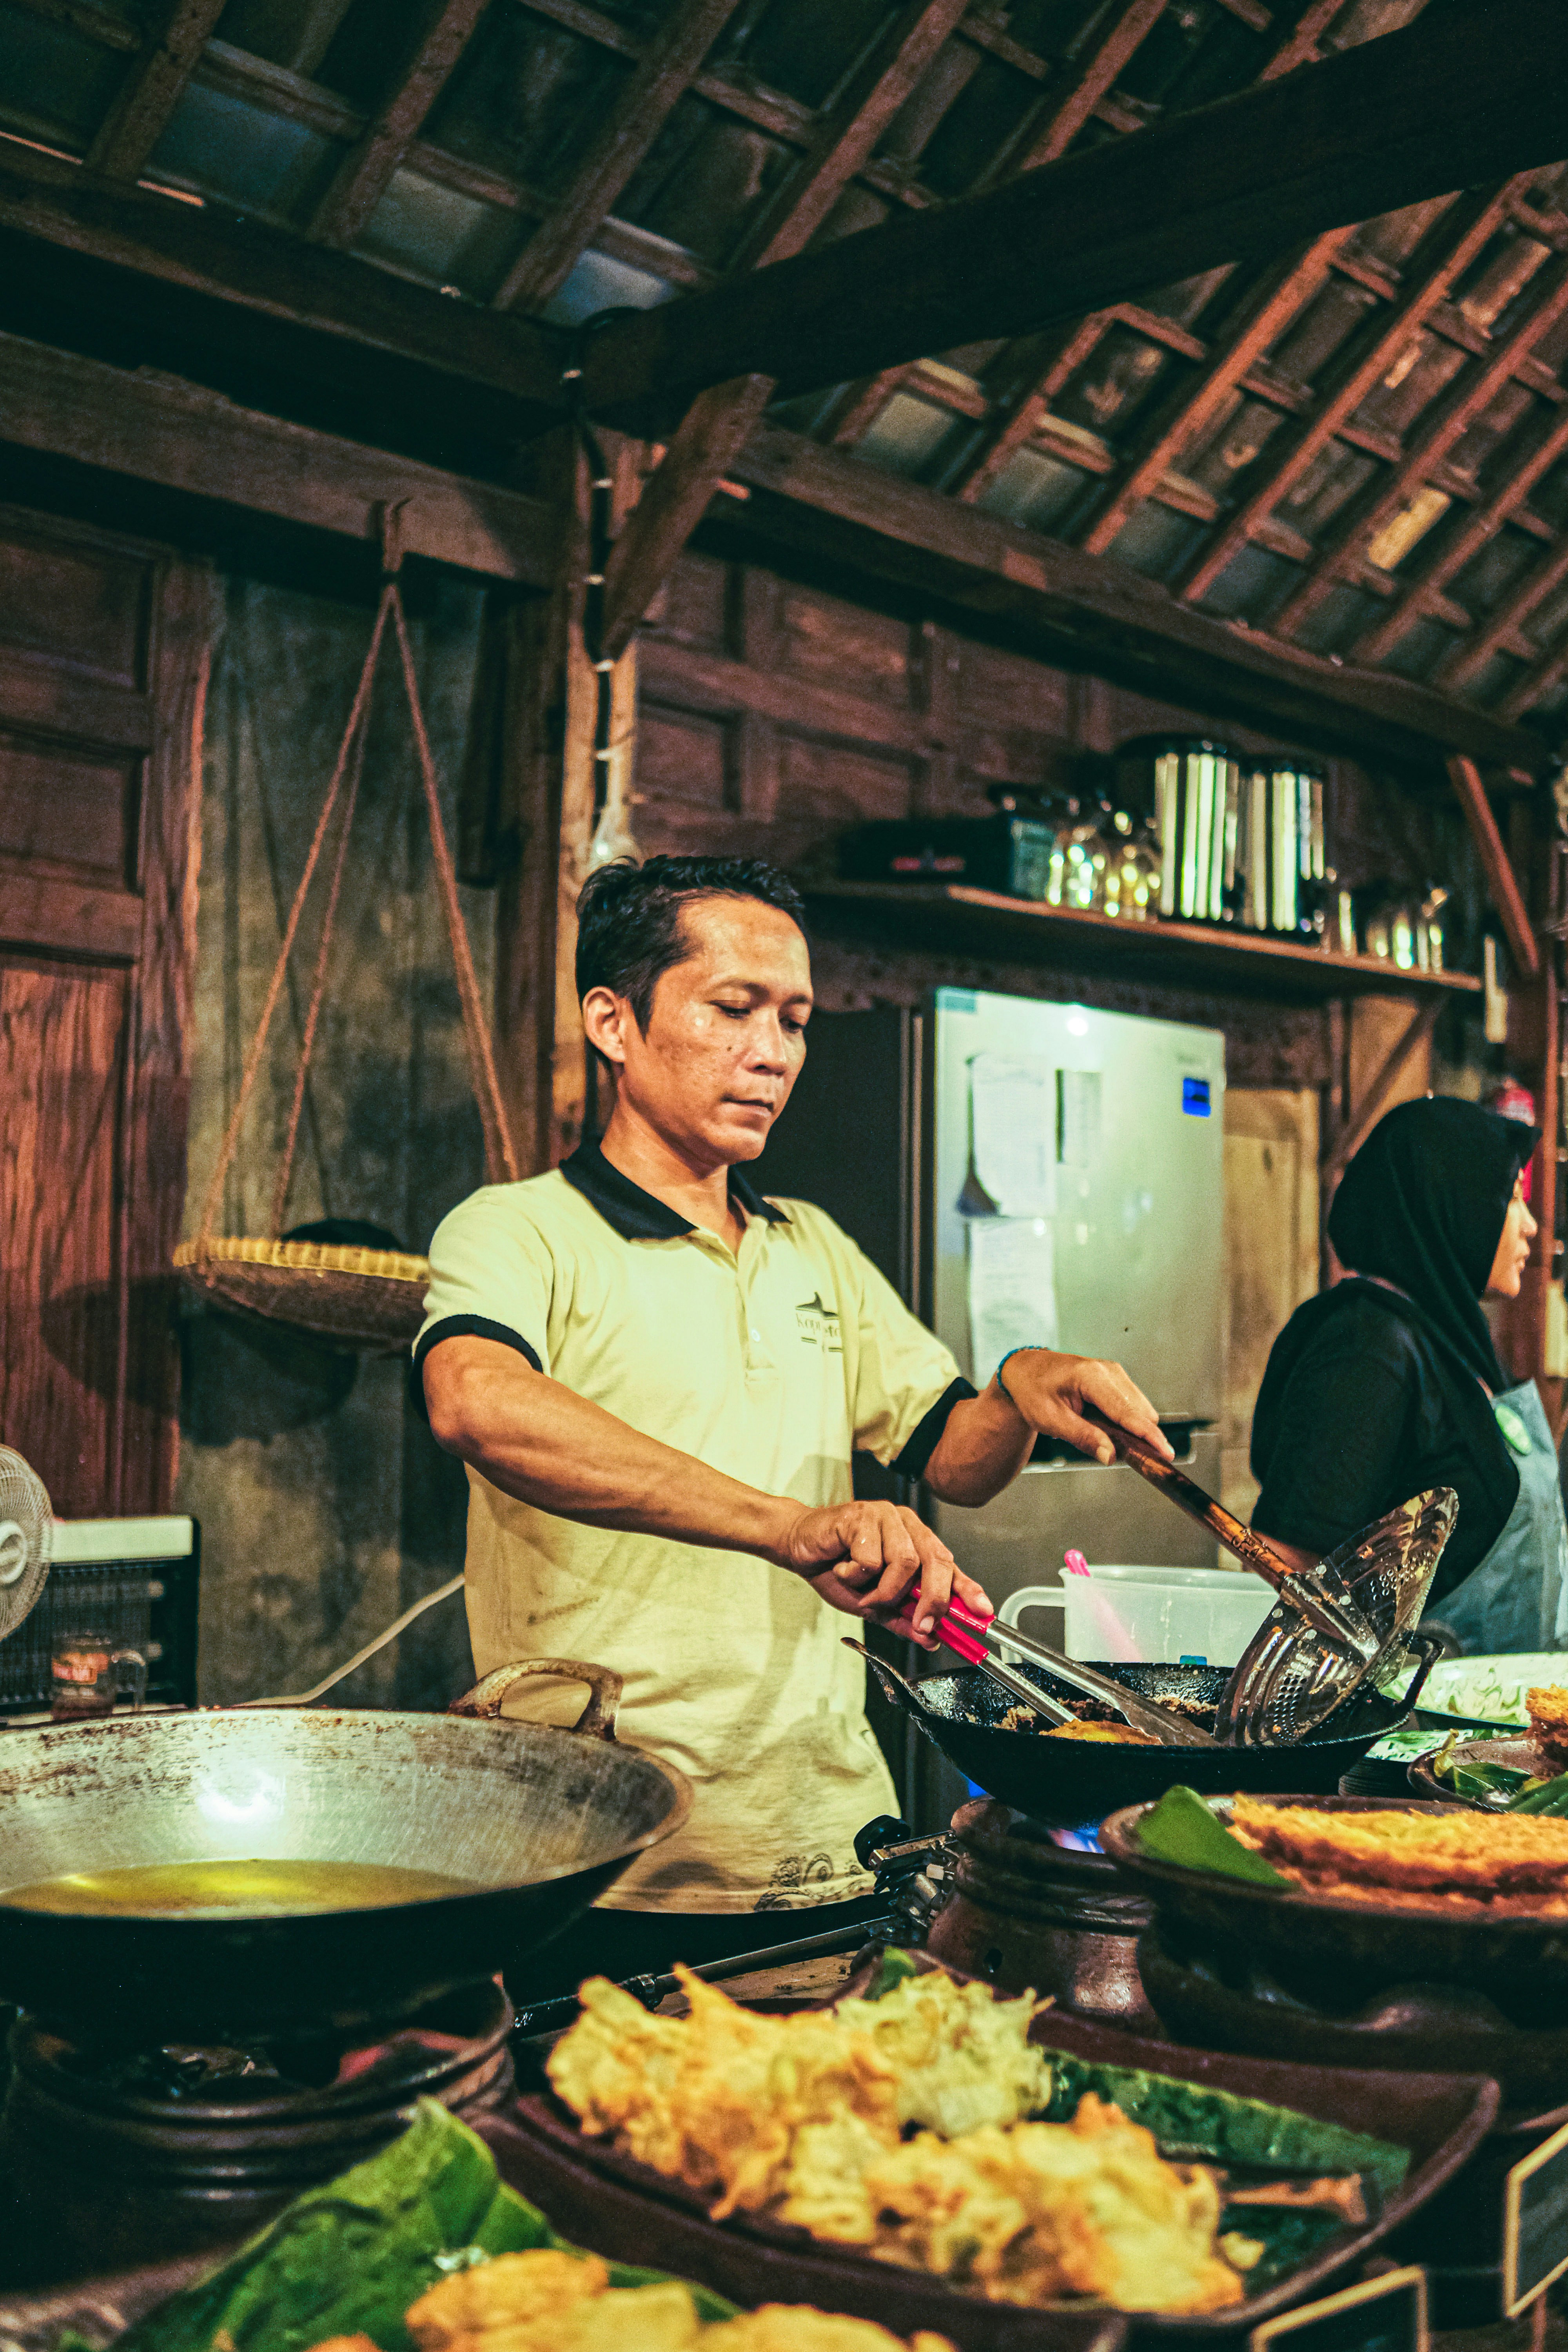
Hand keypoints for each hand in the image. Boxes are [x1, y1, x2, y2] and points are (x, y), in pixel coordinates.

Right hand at [773, 1500, 991, 1648]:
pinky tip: (842, 1568)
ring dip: (882, 1590)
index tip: (984, 1613)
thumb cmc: (835, 1568)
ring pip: (904, 1562)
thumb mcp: (873, 1604)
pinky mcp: (862, 1515)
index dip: (967, 1589)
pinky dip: (855, 1574)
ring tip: (861, 1590)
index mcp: (915, 1540)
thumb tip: (932, 1639)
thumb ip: (903, 1618)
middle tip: (923, 1624)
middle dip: (933, 1599)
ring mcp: (885, 1516)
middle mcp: (906, 1524)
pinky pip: (871, 1558)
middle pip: (936, 1560)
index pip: (949, 1565)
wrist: (797, 1545)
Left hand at [996, 1350, 1172, 1463]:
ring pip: (1140, 1409)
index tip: (1166, 1453)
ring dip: (1131, 1429)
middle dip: (1140, 1436)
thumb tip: (1111, 1456)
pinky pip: (1132, 1405)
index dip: (1148, 1435)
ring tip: (1099, 1435)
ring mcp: (1114, 1372)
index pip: (1128, 1412)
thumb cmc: (1033, 1391)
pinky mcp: (1116, 1378)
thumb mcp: (1051, 1419)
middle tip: (1123, 1455)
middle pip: (1140, 1412)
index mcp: (1091, 1377)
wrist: (1025, 1369)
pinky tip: (1104, 1426)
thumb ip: (1083, 1437)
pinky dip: (1125, 1421)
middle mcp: (1109, 1370)